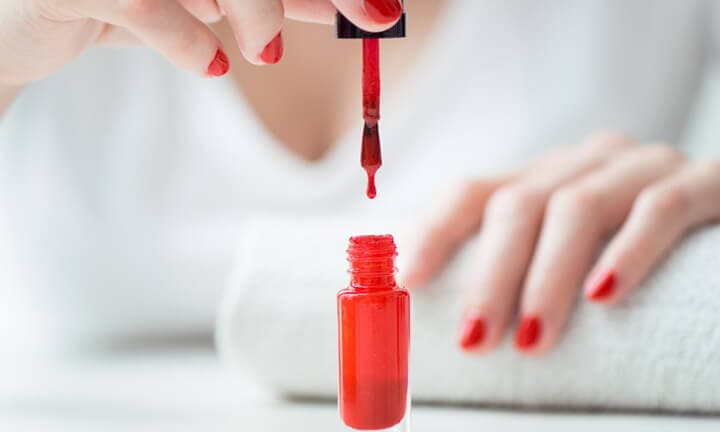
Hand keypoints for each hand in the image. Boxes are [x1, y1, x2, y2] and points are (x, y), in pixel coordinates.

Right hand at [0, 0, 401, 87]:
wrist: (18, 27)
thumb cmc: (118, 8)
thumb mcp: (204, 1)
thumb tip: (346, 9)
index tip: (384, 6)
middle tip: (366, 19)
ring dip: (253, 11)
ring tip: (259, 50)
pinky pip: (141, 3)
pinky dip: (183, 39)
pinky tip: (211, 64)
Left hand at [404, 132, 719, 354]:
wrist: (719, 231)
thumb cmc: (629, 255)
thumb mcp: (566, 258)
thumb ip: (520, 272)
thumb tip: (456, 326)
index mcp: (543, 179)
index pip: (472, 193)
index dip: (434, 233)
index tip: (408, 282)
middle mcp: (584, 162)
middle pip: (517, 205)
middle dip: (491, 276)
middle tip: (476, 340)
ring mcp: (641, 165)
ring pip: (577, 207)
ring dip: (547, 277)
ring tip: (533, 339)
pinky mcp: (703, 181)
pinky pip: (661, 207)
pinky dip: (629, 251)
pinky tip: (605, 295)